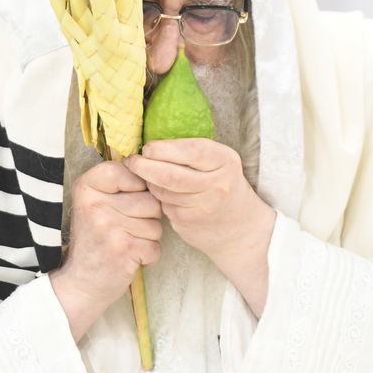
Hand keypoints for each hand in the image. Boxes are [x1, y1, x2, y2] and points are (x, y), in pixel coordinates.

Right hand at [50, 160, 161, 339]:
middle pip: (150, 199)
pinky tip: (129, 257)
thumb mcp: (95, 204)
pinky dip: (148, 256)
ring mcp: (108, 227)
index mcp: (87, 187)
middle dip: (147, 217)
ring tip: (126, 243)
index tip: (125, 202)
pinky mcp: (122, 250)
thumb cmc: (95, 240)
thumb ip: (120, 184)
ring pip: (156, 224)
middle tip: (125, 229)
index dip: (138, 187)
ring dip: (148, 238)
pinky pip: (155, 247)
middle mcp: (95, 204)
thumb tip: (155, 169)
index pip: (128, 170)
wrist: (80, 283)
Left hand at [126, 139, 275, 314]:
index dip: (164, 148)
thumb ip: (192, 151)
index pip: (191, 151)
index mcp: (225, 161)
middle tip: (132, 161)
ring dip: (149, 181)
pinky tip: (160, 192)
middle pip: (171, 174)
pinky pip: (164, 205)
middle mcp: (217, 184)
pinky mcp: (189, 223)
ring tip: (146, 175)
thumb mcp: (219, 162)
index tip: (148, 147)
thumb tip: (151, 145)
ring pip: (163, 190)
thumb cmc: (222, 185)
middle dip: (145, 166)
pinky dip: (157, 196)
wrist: (240, 227)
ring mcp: (204, 206)